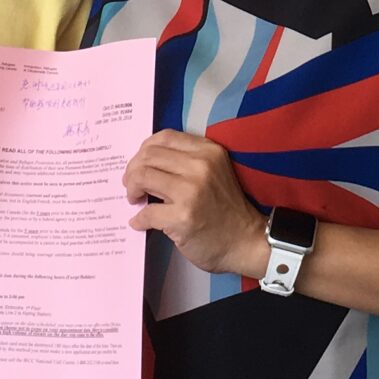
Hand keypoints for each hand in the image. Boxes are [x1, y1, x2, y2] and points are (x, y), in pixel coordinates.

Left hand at [124, 131, 265, 278]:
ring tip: (135, 200)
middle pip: (148, 156)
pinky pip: (146, 212)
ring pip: (142, 177)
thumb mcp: (214, 171)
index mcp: (207, 151)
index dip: (144, 150)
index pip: (164, 137)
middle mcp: (200, 166)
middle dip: (132, 171)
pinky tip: (140, 222)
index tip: (139, 165)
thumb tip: (145, 162)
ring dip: (131, 190)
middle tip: (132, 186)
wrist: (246, 241)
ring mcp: (191, 191)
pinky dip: (138, 219)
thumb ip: (187, 161)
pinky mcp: (183, 217)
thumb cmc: (226, 209)